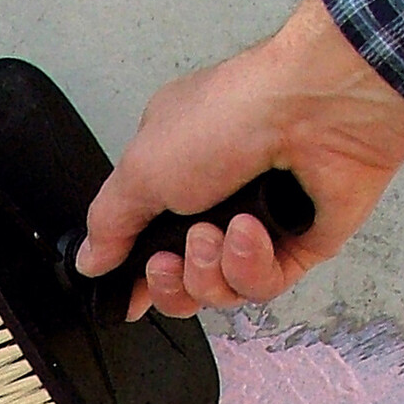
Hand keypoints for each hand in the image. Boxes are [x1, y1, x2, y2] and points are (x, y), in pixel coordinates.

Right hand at [75, 0, 403, 317]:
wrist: (313, 107)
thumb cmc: (231, 115)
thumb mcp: (142, 169)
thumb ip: (110, 223)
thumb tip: (90, 258)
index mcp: (174, 176)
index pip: (146, 244)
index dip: (136, 278)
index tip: (128, 297)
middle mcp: (216, 203)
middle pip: (181, 282)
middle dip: (170, 281)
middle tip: (169, 259)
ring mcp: (259, 227)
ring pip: (219, 291)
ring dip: (209, 268)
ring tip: (216, 232)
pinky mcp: (298, 246)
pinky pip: (261, 287)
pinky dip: (250, 263)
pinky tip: (253, 230)